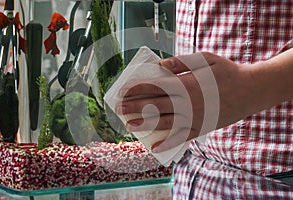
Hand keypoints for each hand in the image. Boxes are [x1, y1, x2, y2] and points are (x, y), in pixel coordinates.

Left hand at [115, 52, 270, 151]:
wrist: (251, 90)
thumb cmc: (227, 72)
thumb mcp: (206, 59)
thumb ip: (182, 62)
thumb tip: (160, 65)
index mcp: (187, 84)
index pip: (155, 86)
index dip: (137, 89)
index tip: (123, 91)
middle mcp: (188, 102)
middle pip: (155, 105)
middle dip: (135, 107)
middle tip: (119, 110)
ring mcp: (195, 117)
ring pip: (165, 123)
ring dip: (145, 125)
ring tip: (130, 126)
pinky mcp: (202, 128)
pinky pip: (182, 137)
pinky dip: (168, 143)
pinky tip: (155, 147)